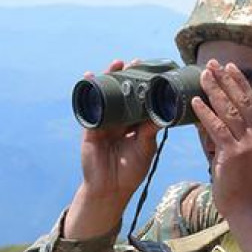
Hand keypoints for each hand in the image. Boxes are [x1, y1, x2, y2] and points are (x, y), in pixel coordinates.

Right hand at [79, 59, 159, 200]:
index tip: (152, 71)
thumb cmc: (130, 171)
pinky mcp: (91, 127)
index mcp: (134, 126)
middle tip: (135, 61)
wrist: (110, 189)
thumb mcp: (145, 148)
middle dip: (127, 77)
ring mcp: (105, 123)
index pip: (140, 101)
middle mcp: (120, 121)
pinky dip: (89, 92)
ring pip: (107, 96)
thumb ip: (150, 130)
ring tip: (116, 63)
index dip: (145, 87)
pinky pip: (90, 106)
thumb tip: (161, 111)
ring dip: (109, 78)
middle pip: (123, 94)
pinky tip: (89, 77)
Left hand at [190, 59, 251, 221]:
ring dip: (215, 91)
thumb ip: (232, 134)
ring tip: (203, 76)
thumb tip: (211, 115)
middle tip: (213, 63)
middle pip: (242, 100)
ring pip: (229, 110)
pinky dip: (205, 113)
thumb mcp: (243, 153)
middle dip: (226, 79)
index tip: (230, 66)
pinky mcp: (234, 154)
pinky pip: (217, 128)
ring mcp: (249, 145)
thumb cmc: (242, 182)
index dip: (240, 82)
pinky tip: (195, 102)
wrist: (246, 207)